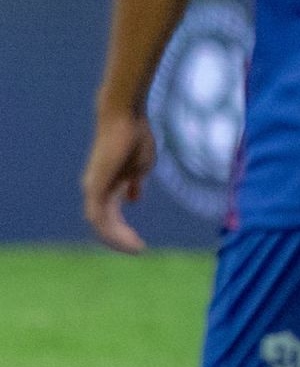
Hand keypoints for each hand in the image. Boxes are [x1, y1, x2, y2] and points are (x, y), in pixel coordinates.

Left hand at [82, 111, 155, 253]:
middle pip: (104, 224)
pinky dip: (112, 230)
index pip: (110, 216)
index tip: (140, 243)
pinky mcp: (94, 187)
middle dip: (121, 238)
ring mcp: (93, 189)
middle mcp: (95, 190)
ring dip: (117, 239)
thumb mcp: (140, 166)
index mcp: (107, 185)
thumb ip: (134, 183)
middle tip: (139, 249)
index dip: (123, 231)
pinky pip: (99, 217)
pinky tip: (127, 237)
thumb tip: (133, 200)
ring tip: (136, 248)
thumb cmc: (135, 136)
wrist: (125, 117)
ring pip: (101, 224)